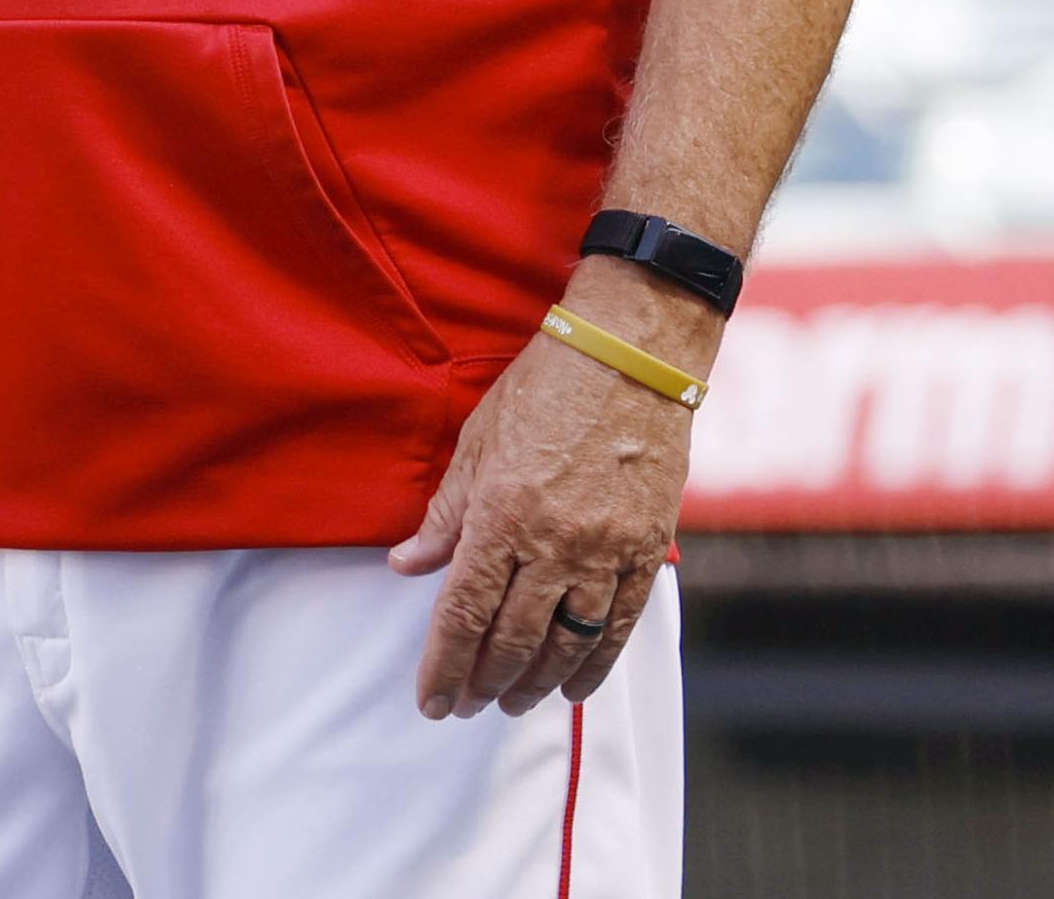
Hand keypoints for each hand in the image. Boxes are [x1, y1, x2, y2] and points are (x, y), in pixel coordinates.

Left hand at [390, 278, 703, 717]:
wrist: (635, 350)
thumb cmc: (549, 383)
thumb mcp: (480, 438)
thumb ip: (445, 512)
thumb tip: (406, 564)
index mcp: (501, 512)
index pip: (463, 614)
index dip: (443, 668)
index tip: (432, 701)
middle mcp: (553, 541)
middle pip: (512, 640)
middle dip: (484, 684)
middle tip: (470, 704)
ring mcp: (605, 547)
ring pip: (566, 644)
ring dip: (535, 683)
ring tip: (515, 700)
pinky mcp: (647, 546)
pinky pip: (620, 623)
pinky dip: (596, 664)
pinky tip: (575, 685)